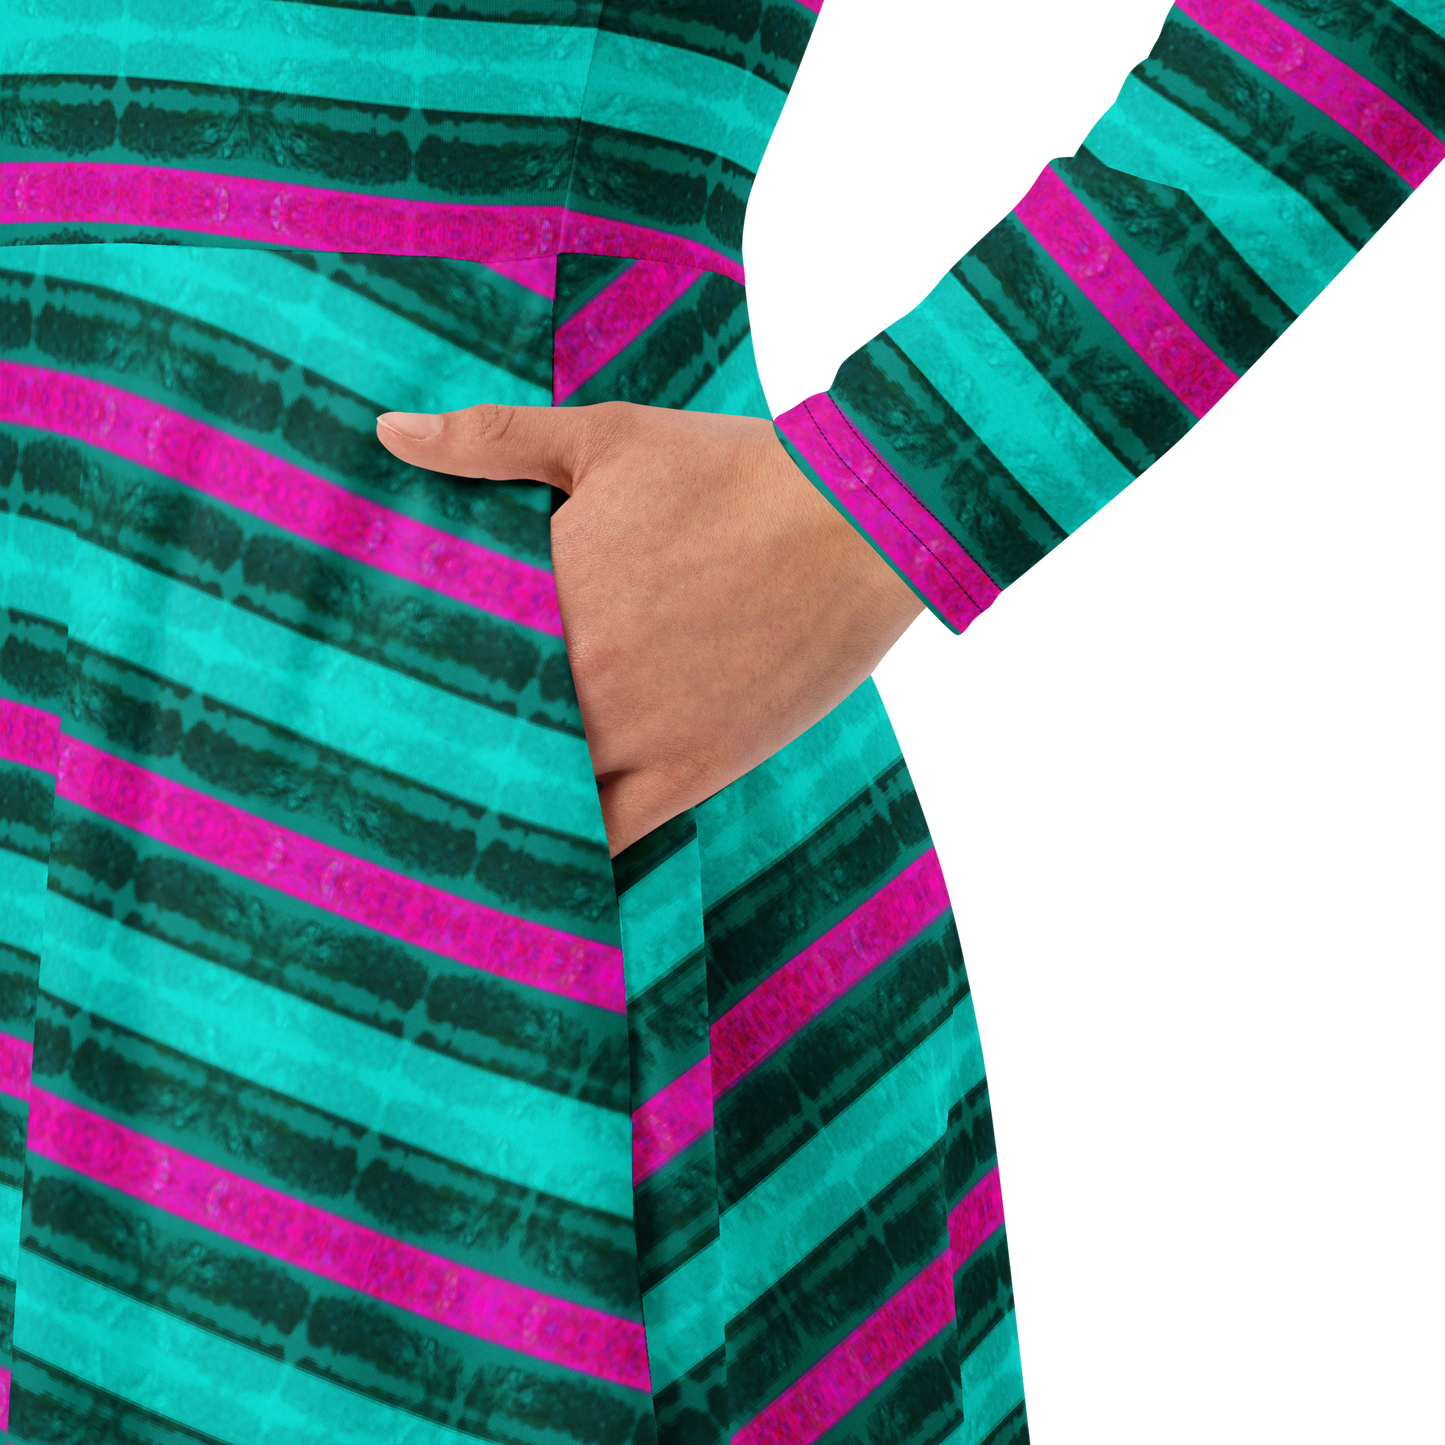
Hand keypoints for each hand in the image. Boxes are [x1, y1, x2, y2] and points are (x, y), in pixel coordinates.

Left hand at [376, 402, 925, 855]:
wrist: (858, 523)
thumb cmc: (734, 472)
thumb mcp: (607, 437)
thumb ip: (492, 440)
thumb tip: (390, 432)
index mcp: (543, 591)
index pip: (438, 655)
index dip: (404, 679)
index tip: (379, 693)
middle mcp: (575, 675)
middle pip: (478, 737)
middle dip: (445, 748)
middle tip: (409, 765)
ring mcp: (632, 733)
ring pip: (535, 796)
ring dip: (504, 803)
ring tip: (466, 815)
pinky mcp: (690, 772)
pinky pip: (610, 838)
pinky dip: (571, 850)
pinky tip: (543, 859)